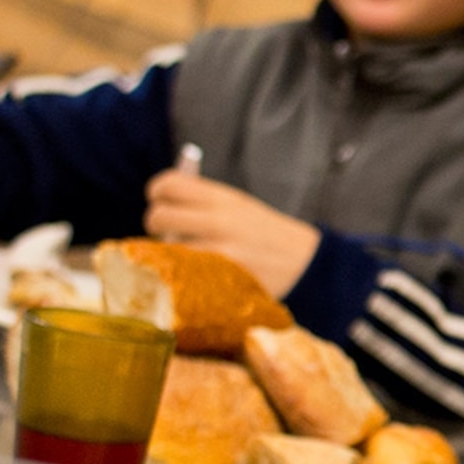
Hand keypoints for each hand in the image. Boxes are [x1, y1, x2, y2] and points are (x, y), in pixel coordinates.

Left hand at [142, 170, 320, 297]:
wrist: (307, 265)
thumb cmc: (267, 235)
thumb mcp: (239, 206)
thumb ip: (204, 201)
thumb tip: (162, 201)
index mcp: (221, 197)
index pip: (168, 184)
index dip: (158, 194)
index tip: (163, 202)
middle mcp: (218, 221)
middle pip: (159, 216)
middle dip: (157, 226)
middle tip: (168, 234)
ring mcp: (219, 252)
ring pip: (167, 250)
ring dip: (169, 255)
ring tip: (185, 257)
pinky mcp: (221, 279)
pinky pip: (183, 274)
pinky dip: (183, 274)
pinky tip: (195, 275)